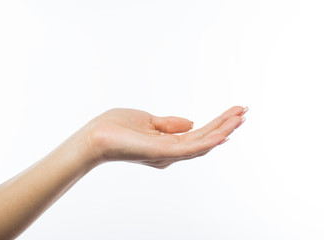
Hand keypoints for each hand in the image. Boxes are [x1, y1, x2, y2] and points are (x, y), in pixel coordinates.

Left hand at [80, 106, 247, 168]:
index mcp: (167, 145)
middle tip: (244, 111)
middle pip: (204, 138)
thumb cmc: (115, 128)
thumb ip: (169, 124)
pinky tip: (223, 135)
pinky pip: (188, 149)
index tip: (233, 111)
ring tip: (240, 117)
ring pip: (201, 143)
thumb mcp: (147, 120)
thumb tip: (191, 123)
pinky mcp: (160, 153)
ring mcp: (167, 154)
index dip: (216, 124)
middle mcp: (170, 153)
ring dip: (222, 130)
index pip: (198, 134)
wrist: (94, 136)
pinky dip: (207, 142)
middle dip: (225, 125)